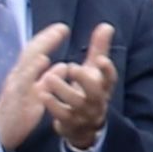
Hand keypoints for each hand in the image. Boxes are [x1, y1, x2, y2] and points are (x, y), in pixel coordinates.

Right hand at [0, 22, 71, 151]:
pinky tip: (42, 62)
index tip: (62, 28)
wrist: (1, 132)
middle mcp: (17, 77)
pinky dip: (33, 70)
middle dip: (45, 39)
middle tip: (61, 27)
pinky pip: (24, 82)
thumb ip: (48, 79)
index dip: (47, 40)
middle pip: (30, 53)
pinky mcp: (16, 99)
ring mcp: (15, 87)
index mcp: (23, 74)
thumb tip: (62, 66)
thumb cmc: (19, 112)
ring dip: (39, 49)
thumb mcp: (36, 93)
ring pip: (26, 64)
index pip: (35, 53)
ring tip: (52, 37)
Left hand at [37, 23, 118, 151]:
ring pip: (76, 103)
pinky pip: (61, 114)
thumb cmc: (88, 91)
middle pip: (95, 92)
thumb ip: (99, 48)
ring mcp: (83, 112)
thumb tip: (106, 25)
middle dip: (85, 80)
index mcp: (103, 86)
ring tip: (49, 77)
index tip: (100, 59)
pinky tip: (42, 93)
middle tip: (72, 66)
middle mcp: (96, 100)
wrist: (83, 125)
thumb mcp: (93, 70)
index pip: (110, 78)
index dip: (107, 70)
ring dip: (63, 90)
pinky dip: (52, 104)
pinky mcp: (69, 122)